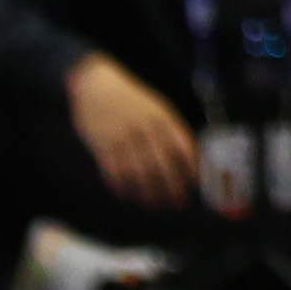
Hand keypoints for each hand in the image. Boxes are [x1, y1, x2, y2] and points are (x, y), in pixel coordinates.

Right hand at [67, 55, 203, 211]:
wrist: (96, 84)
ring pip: (138, 172)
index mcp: (161, 116)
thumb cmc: (131, 99)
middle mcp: (143, 128)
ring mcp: (121, 137)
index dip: (189, 166)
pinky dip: (123, 187)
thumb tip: (187, 158)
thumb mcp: (155, 106)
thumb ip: (169, 129)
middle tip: (177, 203)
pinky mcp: (101, 145)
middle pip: (161, 164)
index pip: (181, 145)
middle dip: (171, 186)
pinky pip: (114, 172)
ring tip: (155, 205)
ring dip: (148, 192)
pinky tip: (129, 196)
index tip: (195, 183)